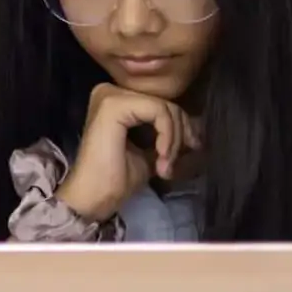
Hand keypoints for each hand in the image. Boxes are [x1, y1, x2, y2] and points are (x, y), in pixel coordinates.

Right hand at [58, 83, 200, 221]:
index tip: (191, 150)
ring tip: (166, 166)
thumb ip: (167, 136)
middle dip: (181, 133)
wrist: (94, 199)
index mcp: (117, 100)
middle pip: (165, 103)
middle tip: (176, 162)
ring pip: (164, 107)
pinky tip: (161, 156)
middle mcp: (111, 91)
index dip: (182, 127)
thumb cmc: (116, 179)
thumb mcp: (151, 152)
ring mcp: (110, 96)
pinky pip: (158, 111)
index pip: (161, 104)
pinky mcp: (113, 105)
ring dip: (174, 139)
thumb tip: (197, 127)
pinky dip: (167, 135)